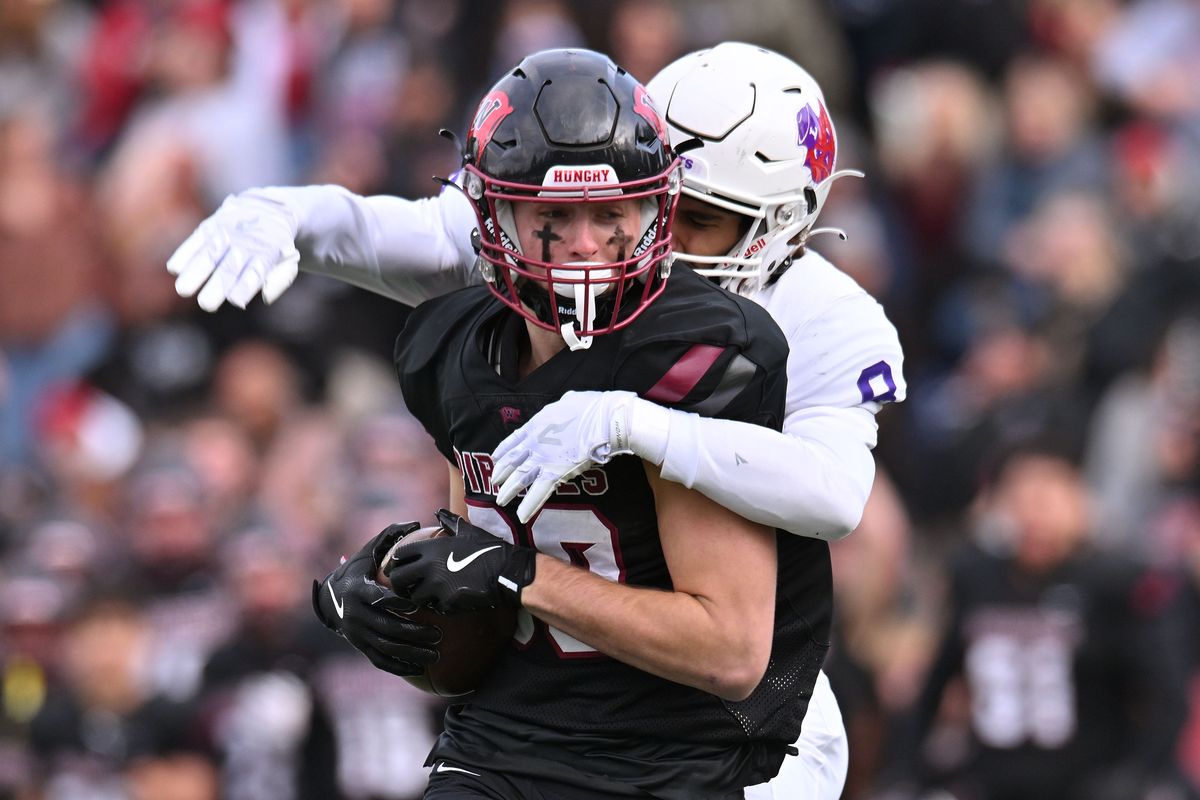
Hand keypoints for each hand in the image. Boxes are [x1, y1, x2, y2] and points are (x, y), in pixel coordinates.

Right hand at [167, 192, 300, 310]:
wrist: (269, 209)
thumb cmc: (276, 246)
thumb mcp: (288, 261)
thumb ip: (280, 280)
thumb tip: (266, 297)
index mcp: (267, 252)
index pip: (255, 273)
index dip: (245, 287)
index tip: (236, 301)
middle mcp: (245, 242)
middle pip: (230, 267)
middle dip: (217, 285)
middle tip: (206, 304)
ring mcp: (227, 232)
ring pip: (210, 253)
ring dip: (195, 272)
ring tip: (183, 289)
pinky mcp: (212, 225)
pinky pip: (197, 239)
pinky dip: (185, 253)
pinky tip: (175, 268)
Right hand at [312, 522, 441, 676]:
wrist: (328, 598)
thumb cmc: (357, 571)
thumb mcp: (368, 552)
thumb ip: (390, 536)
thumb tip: (415, 522)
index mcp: (358, 591)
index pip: (378, 599)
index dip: (396, 603)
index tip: (416, 606)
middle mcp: (355, 615)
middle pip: (387, 627)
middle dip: (414, 633)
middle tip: (439, 635)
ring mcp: (357, 633)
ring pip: (386, 647)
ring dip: (411, 653)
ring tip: (436, 654)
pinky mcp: (359, 646)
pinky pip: (379, 660)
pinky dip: (399, 667)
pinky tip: (419, 669)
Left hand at [385, 509, 535, 612]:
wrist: (507, 571)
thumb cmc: (488, 549)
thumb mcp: (468, 531)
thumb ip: (450, 522)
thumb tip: (439, 512)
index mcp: (432, 547)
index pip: (399, 556)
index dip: (396, 563)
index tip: (399, 568)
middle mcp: (430, 566)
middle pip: (398, 579)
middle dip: (399, 585)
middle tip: (406, 588)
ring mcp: (438, 585)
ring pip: (415, 597)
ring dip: (420, 597)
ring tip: (429, 595)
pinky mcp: (448, 601)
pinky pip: (436, 607)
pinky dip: (440, 606)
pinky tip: (448, 601)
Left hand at [490, 390, 637, 521]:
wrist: (605, 419)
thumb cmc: (592, 407)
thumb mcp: (568, 401)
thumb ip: (561, 408)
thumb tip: (566, 404)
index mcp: (536, 425)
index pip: (513, 440)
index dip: (503, 451)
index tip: (495, 459)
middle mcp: (534, 443)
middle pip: (513, 462)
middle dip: (502, 474)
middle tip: (494, 483)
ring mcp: (543, 458)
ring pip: (520, 478)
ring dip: (510, 491)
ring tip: (501, 501)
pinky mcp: (556, 472)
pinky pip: (539, 492)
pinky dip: (530, 505)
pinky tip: (522, 516)